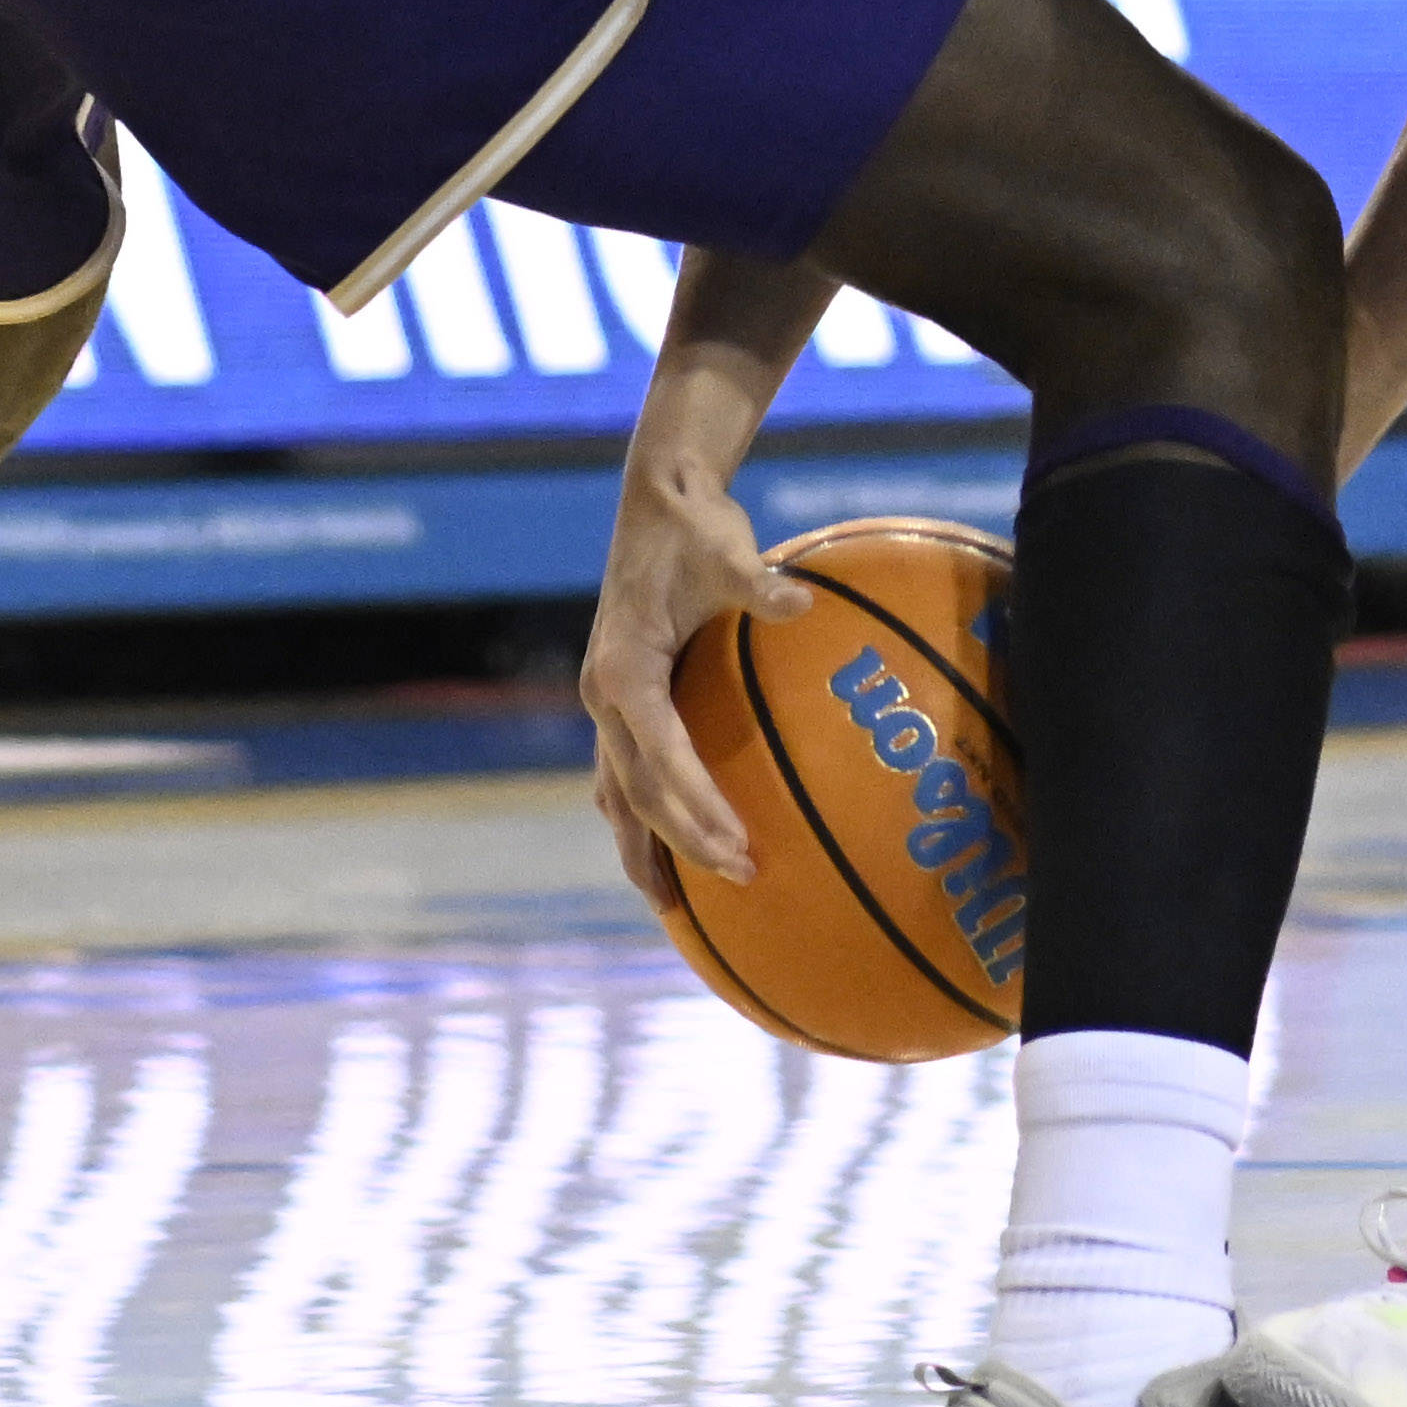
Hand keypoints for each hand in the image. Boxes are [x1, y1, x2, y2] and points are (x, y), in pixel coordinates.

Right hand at [580, 455, 805, 910]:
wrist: (660, 499)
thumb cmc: (697, 526)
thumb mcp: (728, 547)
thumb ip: (759, 581)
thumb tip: (802, 602)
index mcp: (624, 669)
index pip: (661, 757)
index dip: (697, 807)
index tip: (739, 846)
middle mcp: (604, 694)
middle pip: (638, 791)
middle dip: (684, 842)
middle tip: (743, 878)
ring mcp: (607, 701)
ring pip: (620, 793)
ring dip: (647, 848)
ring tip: (674, 906)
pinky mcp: (622, 698)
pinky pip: (628, 772)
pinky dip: (646, 815)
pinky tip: (669, 846)